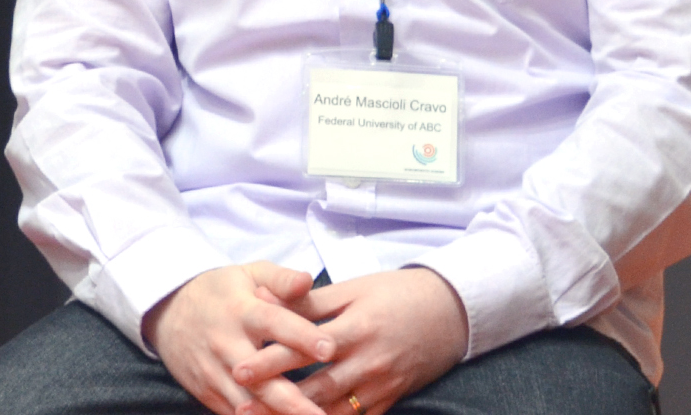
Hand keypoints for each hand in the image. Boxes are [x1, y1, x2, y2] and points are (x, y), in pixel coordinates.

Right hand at [146, 262, 326, 414]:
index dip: (301, 335)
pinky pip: (235, 414)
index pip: (274, 322)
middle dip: (292, 402)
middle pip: (261, 378)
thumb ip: (280, 279)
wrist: (166, 311)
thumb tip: (308, 279)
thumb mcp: (248, 274)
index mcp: (241, 310)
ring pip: (249, 405)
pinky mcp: (207, 393)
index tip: (329, 349)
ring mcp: (214, 372)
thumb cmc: (220, 292)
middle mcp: (226, 344)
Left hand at [256, 268, 465, 414]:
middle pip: (316, 387)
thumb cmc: (394, 294)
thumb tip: (261, 298)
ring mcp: (381, 385)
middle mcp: (367, 362)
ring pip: (336, 411)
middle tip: (243, 408)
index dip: (270, 361)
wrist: (451, 312)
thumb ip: (307, 300)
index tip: (239, 369)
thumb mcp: (352, 289)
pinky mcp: (392, 399)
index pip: (304, 348)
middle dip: (278, 400)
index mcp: (354, 328)